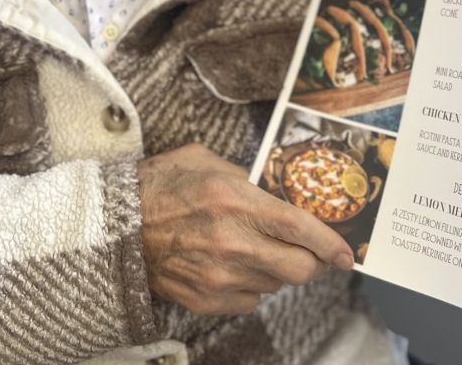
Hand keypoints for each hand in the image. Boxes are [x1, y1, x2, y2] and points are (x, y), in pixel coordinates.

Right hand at [137, 143, 353, 314]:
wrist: (114, 226)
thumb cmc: (158, 186)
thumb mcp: (203, 160)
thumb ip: (243, 174)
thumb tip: (273, 189)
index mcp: (233, 200)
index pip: (298, 227)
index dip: (329, 242)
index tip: (346, 252)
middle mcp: (232, 242)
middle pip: (299, 269)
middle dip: (312, 262)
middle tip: (310, 252)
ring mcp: (219, 277)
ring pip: (276, 286)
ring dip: (277, 270)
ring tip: (255, 249)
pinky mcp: (206, 300)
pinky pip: (250, 300)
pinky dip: (251, 285)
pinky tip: (233, 264)